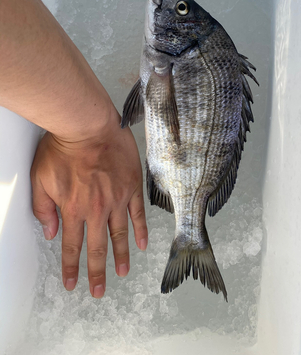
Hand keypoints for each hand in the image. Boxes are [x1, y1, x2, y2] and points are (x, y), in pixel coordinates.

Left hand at [30, 111, 146, 298]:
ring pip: (119, 234)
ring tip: (121, 273)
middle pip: (97, 247)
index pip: (72, 246)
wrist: (88, 125)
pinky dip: (140, 230)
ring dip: (120, 256)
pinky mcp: (132, 187)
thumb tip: (51, 232)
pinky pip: (138, 214)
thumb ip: (44, 208)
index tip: (72, 283)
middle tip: (98, 291)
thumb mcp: (41, 178)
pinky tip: (142, 244)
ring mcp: (117, 199)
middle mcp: (97, 209)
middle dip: (97, 272)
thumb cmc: (63, 148)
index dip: (71, 267)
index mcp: (73, 209)